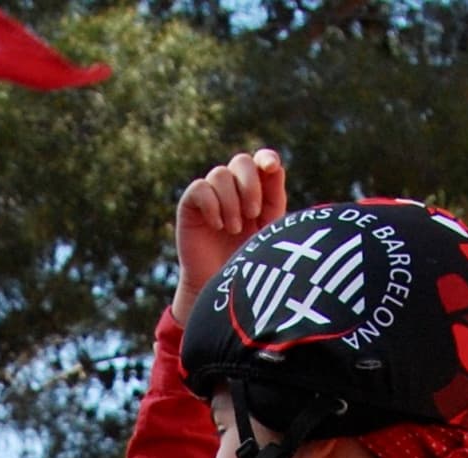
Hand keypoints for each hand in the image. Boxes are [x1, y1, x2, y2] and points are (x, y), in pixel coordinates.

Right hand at [175, 149, 287, 308]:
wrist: (222, 290)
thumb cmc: (249, 262)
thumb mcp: (268, 231)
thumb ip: (273, 200)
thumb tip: (276, 168)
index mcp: (256, 190)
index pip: (261, 161)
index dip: (266, 158)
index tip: (272, 167)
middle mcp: (233, 188)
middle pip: (241, 161)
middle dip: (250, 184)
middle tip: (253, 214)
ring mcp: (211, 195)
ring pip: (220, 174)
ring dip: (231, 201)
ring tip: (234, 229)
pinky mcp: (190, 205)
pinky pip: (200, 188)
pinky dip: (212, 205)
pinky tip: (217, 226)